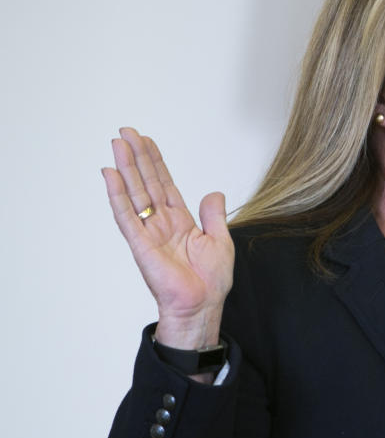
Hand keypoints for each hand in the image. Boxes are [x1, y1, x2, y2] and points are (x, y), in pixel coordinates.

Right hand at [102, 127, 234, 348]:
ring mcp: (149, 232)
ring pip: (134, 194)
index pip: (165, 184)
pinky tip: (110, 175)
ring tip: (117, 144)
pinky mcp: (140, 245)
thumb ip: (214, 215)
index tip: (146, 141)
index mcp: (180, 221)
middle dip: (136, 157)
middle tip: (125, 132)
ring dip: (125, 168)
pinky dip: (118, 195)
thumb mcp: (220, 240)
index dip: (156, 162)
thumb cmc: (211, 281)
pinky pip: (126, 216)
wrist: (202, 305)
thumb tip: (214, 193)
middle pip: (146, 183)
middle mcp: (161, 223)